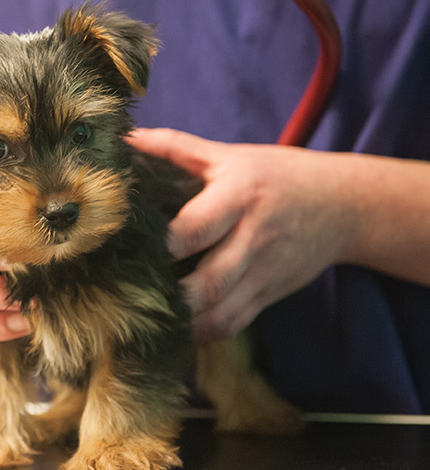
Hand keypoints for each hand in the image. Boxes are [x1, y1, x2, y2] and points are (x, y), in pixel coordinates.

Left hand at [127, 128, 359, 341]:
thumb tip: (126, 137)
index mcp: (238, 199)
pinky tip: (178, 328)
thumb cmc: (277, 175)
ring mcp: (263, 273)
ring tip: (150, 319)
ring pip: (221, 313)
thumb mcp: (230, 156)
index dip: (161, 246)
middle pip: (209, 282)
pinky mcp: (269, 295)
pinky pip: (234, 324)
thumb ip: (176, 147)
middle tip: (131, 298)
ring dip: (183, 323)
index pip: (195, 229)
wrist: (343, 204)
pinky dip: (204, 332)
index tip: (130, 251)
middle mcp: (252, 240)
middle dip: (170, 298)